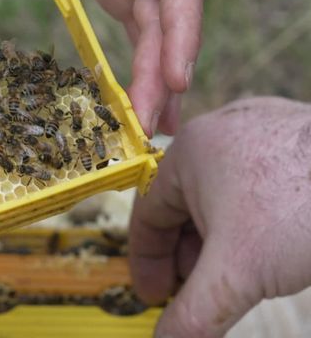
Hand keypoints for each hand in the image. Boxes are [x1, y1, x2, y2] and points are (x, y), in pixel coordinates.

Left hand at [9, 0, 202, 135]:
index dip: (183, 34)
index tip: (176, 79)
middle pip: (165, 21)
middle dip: (161, 76)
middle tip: (150, 127)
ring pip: (153, 33)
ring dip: (154, 82)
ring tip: (151, 128)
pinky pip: (135, 30)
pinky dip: (139, 63)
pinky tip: (138, 95)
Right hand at [129, 97, 310, 336]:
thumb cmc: (304, 207)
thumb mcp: (236, 272)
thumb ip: (193, 313)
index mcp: (187, 152)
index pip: (148, 214)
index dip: (148, 262)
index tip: (157, 296)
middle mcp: (218, 133)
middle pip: (184, 207)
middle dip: (188, 256)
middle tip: (198, 293)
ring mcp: (258, 131)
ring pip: (220, 198)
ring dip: (220, 242)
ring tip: (239, 274)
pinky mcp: (291, 139)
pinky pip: (253, 186)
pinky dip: (250, 223)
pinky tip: (270, 247)